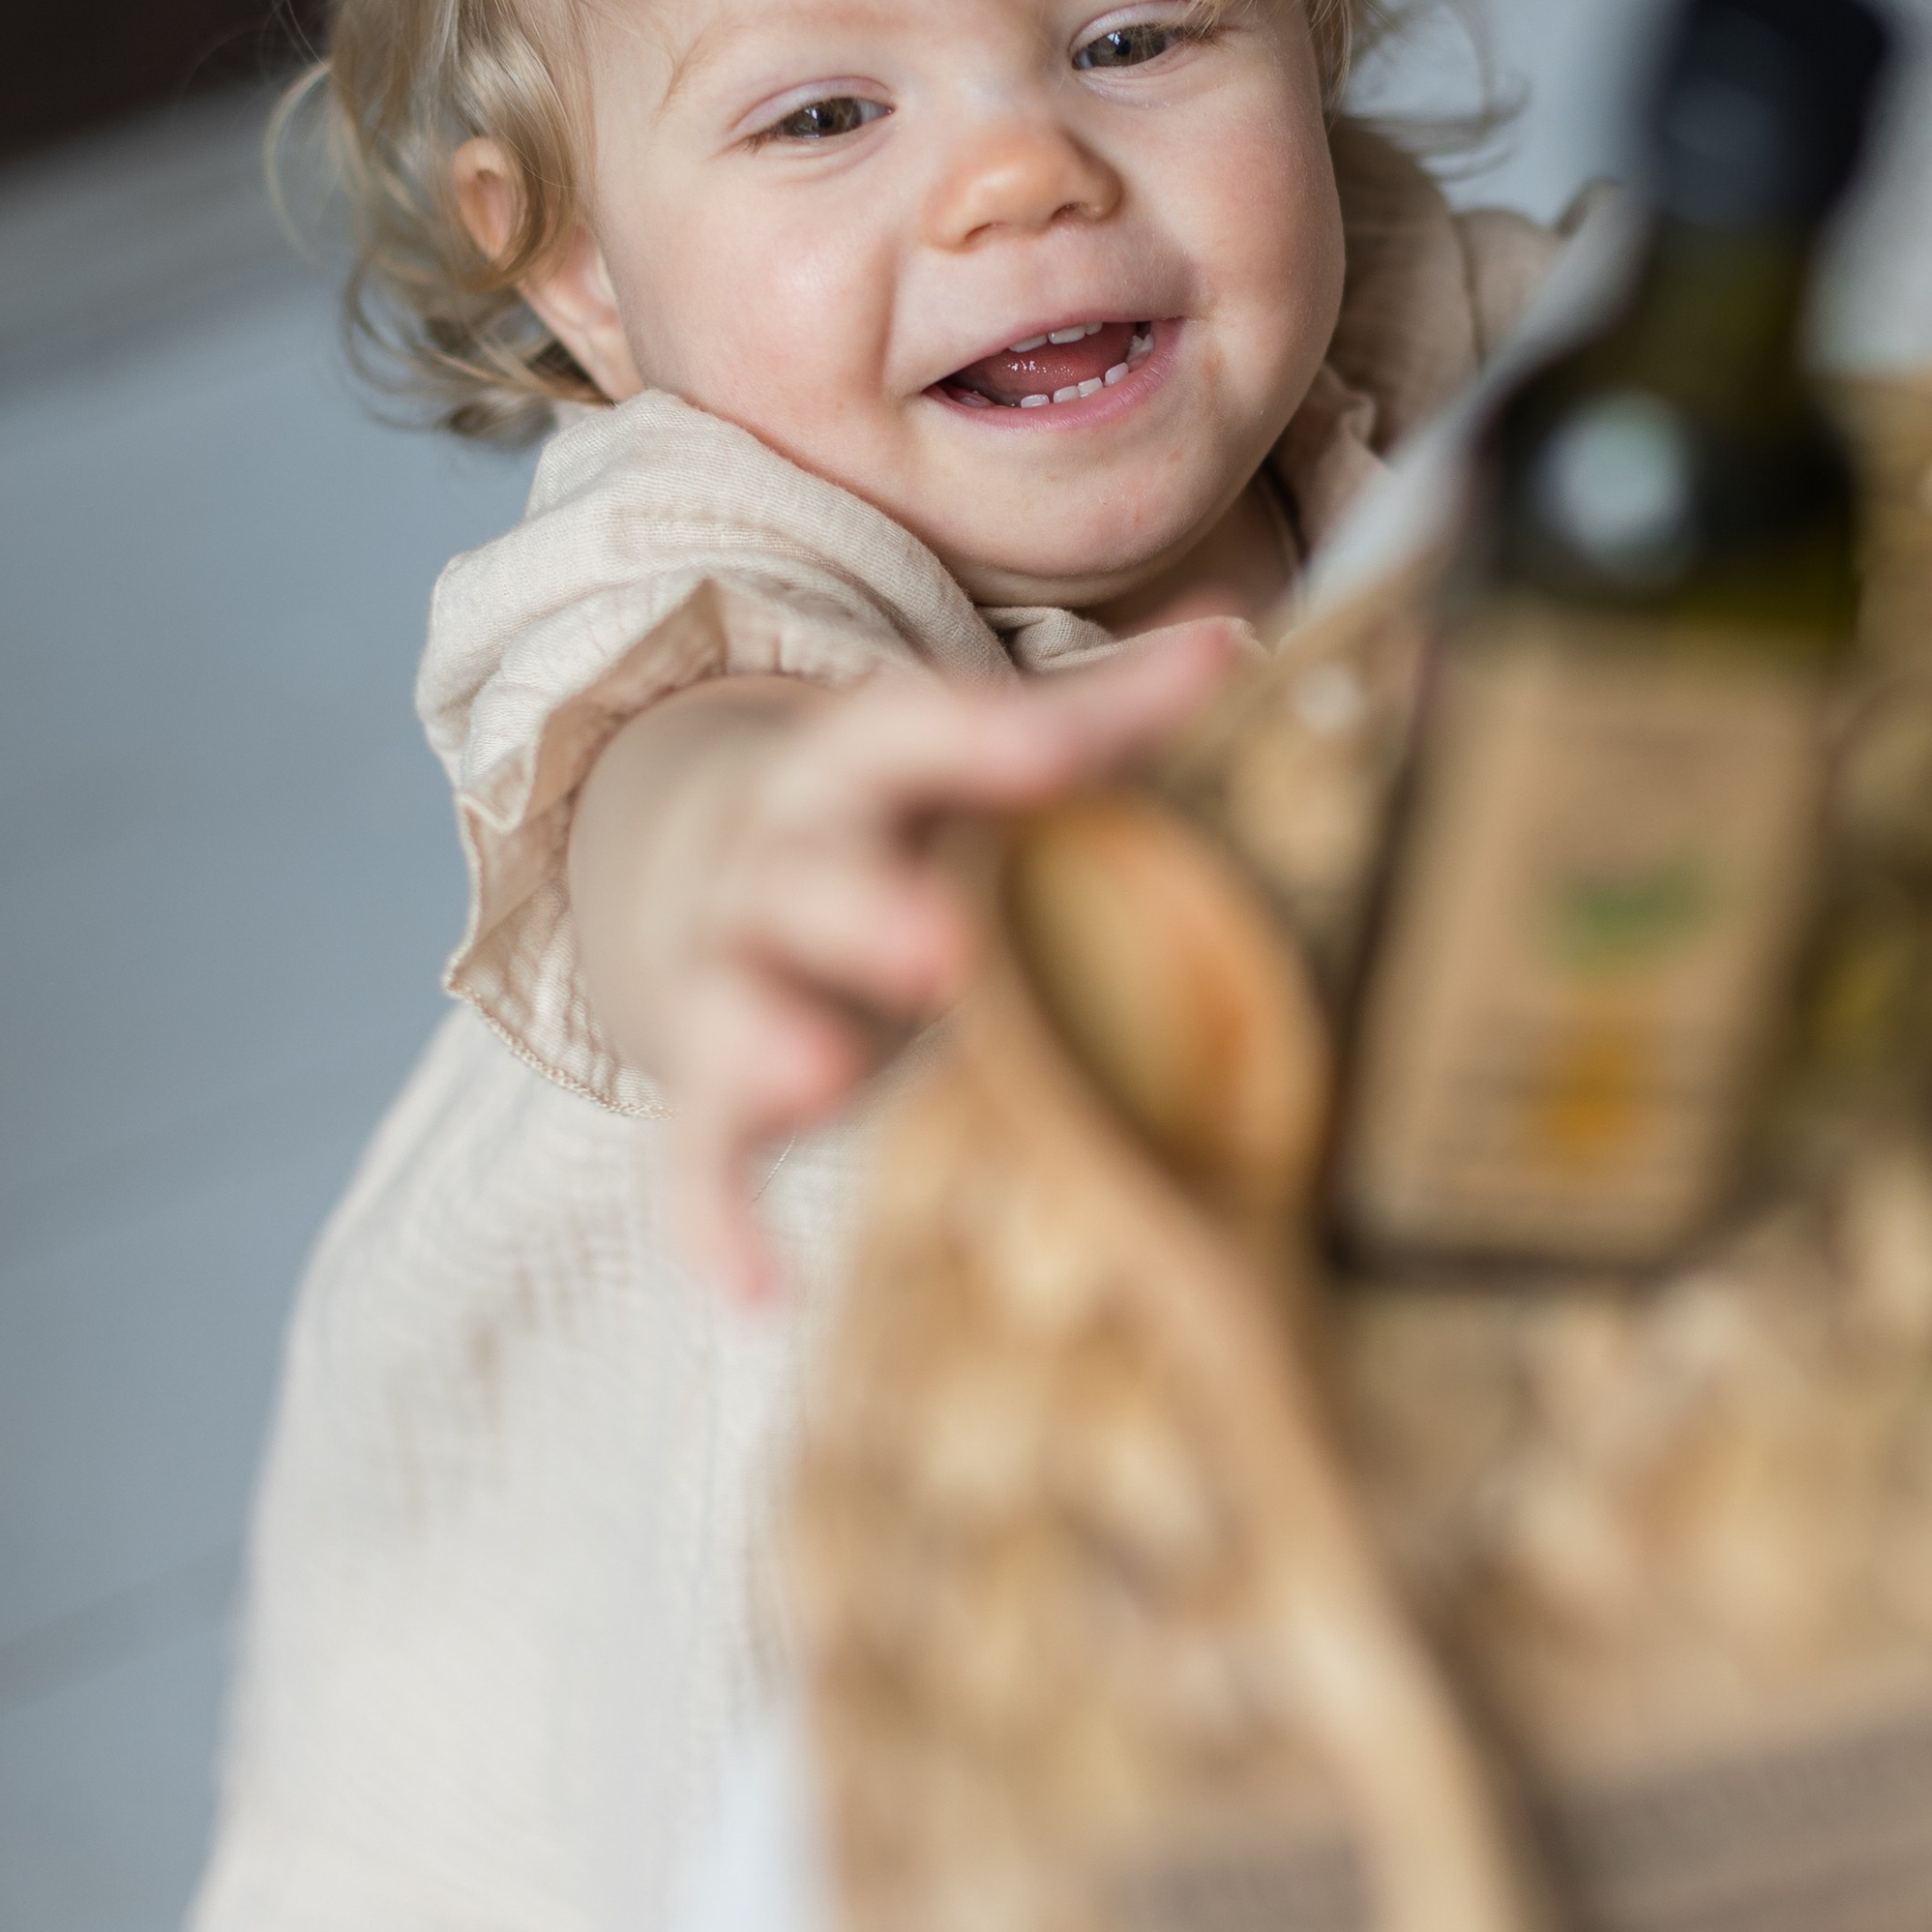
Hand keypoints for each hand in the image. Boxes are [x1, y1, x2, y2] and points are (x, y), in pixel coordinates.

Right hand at [599, 624, 1246, 1299]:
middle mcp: (775, 860)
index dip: (978, 742)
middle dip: (865, 907)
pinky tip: (757, 1292)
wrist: (713, 870)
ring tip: (821, 1082)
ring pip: (725, 1000)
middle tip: (943, 949)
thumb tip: (1240, 639)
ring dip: (766, 1038)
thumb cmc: (899, 820)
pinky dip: (713, 1218)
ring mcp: (728, 974)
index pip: (903, 733)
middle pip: (802, 872)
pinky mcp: (704, 1092)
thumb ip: (1099, 713)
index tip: (1054, 753)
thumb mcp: (977, 761)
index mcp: (855, 768)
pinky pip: (691, 1153)